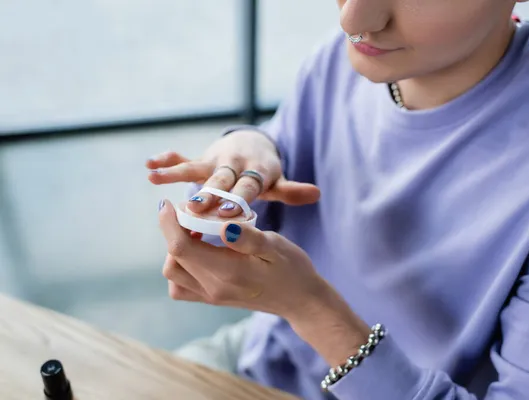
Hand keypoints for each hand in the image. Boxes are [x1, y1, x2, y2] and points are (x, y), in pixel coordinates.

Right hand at [146, 130, 319, 218]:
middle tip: (193, 208)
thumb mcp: (278, 181)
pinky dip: (167, 160)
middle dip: (207, 193)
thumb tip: (317, 193)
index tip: (229, 215)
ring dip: (178, 174)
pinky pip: (183, 158)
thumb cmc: (265, 172)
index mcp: (256, 173)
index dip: (239, 201)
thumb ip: (292, 190)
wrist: (252, 144)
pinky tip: (149, 165)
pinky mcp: (201, 159)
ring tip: (157, 179)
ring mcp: (215, 161)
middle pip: (220, 180)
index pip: (248, 189)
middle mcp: (234, 165)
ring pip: (197, 168)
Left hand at [158, 199, 371, 367]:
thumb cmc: (291, 268)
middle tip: (191, 214)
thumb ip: (249, 237)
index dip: (169, 223)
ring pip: (173, 274)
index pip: (181, 247)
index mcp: (228, 272)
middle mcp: (214, 289)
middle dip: (173, 232)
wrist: (301, 300)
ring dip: (176, 249)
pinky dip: (181, 266)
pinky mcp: (213, 300)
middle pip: (173, 259)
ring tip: (196, 232)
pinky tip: (199, 251)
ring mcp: (212, 297)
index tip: (167, 203)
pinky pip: (181, 286)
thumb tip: (224, 227)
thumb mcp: (275, 246)